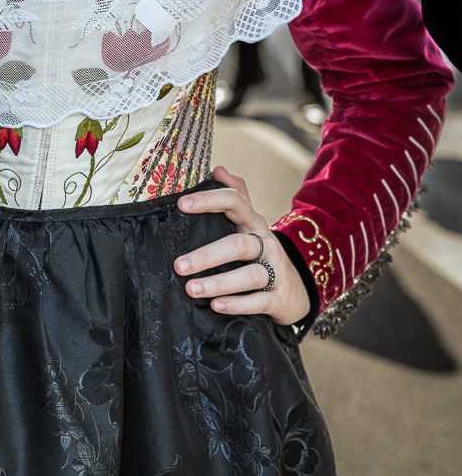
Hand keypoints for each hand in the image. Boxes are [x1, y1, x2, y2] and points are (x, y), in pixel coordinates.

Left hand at [174, 165, 310, 325]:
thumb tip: (218, 169)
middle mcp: (267, 244)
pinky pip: (260, 301)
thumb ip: (236, 195)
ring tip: (192, 289)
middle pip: (239, 244)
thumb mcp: (250, 223)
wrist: (297, 288)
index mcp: (254, 223)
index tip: (181, 204)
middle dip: (207, 255)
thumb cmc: (262, 253)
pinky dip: (238, 304)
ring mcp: (276, 271)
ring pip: (250, 275)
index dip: (209, 200)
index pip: (235, 202)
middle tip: (178, 266)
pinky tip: (217, 306)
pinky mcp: (280, 298)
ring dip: (219, 282)